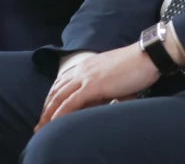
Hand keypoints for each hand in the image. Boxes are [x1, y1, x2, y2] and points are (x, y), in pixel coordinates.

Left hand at [35, 44, 159, 130]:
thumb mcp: (114, 78)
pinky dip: (60, 114)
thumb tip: (99, 103)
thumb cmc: (135, 67)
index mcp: (87, 65)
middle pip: (56, 90)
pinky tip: (54, 124)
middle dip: (46, 108)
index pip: (62, 82)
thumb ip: (103, 89)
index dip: (52, 97)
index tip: (47, 110)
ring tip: (42, 128)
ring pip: (60, 97)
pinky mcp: (93, 86)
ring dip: (48, 114)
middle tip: (38, 124)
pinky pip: (71, 102)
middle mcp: (82, 69)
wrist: (146, 56)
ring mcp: (86, 77)